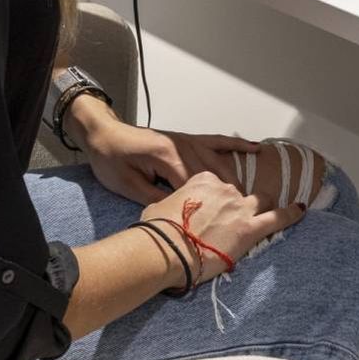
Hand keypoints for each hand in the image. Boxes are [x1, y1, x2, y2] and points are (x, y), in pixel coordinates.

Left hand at [75, 102, 258, 204]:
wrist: (103, 135)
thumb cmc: (111, 161)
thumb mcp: (128, 186)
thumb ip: (156, 198)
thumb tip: (182, 212)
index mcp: (168, 158)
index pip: (195, 187)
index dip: (207, 207)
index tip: (220, 224)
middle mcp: (183, 146)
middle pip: (213, 174)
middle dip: (227, 194)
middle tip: (242, 214)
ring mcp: (187, 141)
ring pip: (219, 160)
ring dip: (234, 177)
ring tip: (248, 197)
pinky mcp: (187, 139)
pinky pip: (217, 141)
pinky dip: (236, 144)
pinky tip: (255, 148)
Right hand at [142, 171, 305, 282]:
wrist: (168, 248)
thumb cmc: (158, 229)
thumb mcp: (160, 206)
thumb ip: (174, 203)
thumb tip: (171, 211)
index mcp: (204, 180)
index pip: (217, 185)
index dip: (216, 198)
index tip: (211, 209)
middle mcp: (225, 189)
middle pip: (240, 192)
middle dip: (238, 203)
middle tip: (231, 218)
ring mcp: (240, 207)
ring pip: (260, 200)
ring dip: (262, 206)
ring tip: (265, 212)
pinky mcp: (250, 228)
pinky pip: (277, 218)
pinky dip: (291, 213)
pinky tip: (301, 209)